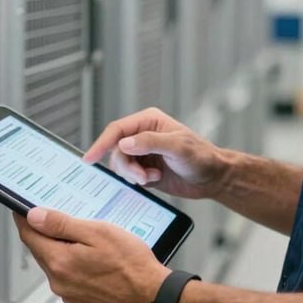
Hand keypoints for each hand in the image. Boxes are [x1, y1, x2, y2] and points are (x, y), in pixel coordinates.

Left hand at [14, 208, 168, 302]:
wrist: (151, 296)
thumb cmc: (130, 263)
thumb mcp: (97, 232)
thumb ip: (62, 224)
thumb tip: (34, 216)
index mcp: (59, 261)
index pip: (29, 235)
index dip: (23, 217)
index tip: (20, 206)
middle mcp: (58, 281)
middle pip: (40, 249)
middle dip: (43, 230)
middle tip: (52, 213)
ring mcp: (68, 292)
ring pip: (54, 261)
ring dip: (59, 246)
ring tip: (78, 232)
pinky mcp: (80, 299)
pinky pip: (66, 274)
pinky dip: (71, 260)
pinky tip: (88, 253)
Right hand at [83, 106, 224, 199]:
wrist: (213, 177)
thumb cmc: (201, 157)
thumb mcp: (177, 147)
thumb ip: (150, 142)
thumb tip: (123, 143)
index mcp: (148, 121)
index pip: (117, 130)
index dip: (101, 143)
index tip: (89, 158)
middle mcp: (142, 135)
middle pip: (116, 150)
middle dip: (126, 166)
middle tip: (142, 177)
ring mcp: (143, 153)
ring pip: (121, 164)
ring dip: (133, 175)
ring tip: (152, 178)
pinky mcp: (145, 169)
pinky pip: (128, 175)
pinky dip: (137, 181)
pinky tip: (154, 180)